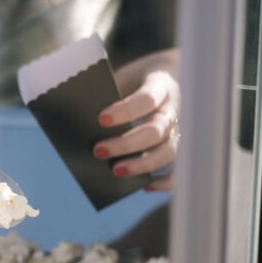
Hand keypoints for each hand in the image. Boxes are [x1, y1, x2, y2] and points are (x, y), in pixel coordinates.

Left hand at [93, 49, 179, 191]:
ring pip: (168, 151)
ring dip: (142, 164)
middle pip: (155, 130)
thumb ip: (108, 96)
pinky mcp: (179, 145)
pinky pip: (180, 168)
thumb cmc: (134, 79)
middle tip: (98, 151)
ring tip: (116, 171)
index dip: (125, 110)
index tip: (101, 119)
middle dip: (126, 144)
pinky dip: (166, 181)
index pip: (147, 98)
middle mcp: (174, 107)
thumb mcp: (121, 78)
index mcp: (160, 84)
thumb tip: (81, 120)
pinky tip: (145, 186)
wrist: (160, 76)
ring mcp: (179, 128)